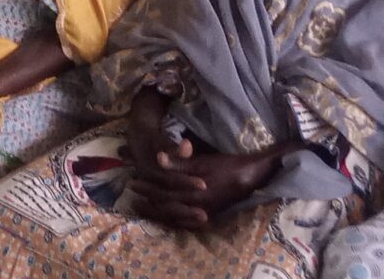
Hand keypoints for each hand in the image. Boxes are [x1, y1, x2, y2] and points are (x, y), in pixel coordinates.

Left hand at [127, 136, 297, 229]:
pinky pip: (187, 224)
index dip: (147, 188)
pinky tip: (165, 220)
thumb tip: (158, 159)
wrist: (251, 176)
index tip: (134, 183)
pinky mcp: (209, 216)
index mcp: (193, 191)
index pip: (163, 192)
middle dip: (148, 201)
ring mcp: (203, 213)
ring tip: (143, 208)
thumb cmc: (225, 164)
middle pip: (166, 206)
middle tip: (133, 197)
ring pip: (174, 217)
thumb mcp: (202, 161)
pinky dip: (173, 222)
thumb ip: (179, 163)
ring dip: (157, 213)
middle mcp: (196, 206)